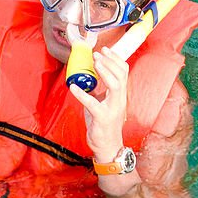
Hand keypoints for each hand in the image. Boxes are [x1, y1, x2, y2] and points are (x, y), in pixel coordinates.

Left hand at [69, 46, 128, 160]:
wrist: (108, 147)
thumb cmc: (104, 126)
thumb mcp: (103, 104)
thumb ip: (98, 91)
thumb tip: (87, 79)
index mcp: (120, 95)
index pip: (124, 72)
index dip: (116, 59)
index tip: (106, 50)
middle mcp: (120, 100)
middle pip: (121, 75)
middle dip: (110, 61)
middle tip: (97, 54)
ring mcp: (113, 109)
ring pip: (115, 85)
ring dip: (104, 71)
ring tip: (94, 62)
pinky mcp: (102, 118)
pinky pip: (93, 103)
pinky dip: (82, 94)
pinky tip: (73, 87)